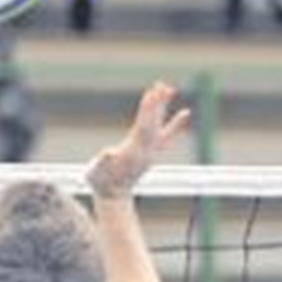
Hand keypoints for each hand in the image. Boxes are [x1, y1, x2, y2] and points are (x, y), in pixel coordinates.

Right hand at [86, 81, 190, 197]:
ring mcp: (150, 151)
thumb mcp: (95, 172)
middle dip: (157, 104)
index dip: (147, 110)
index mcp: (133, 151)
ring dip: (164, 107)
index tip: (152, 93)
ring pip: (160, 125)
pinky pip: (167, 135)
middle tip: (162, 85)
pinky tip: (186, 113)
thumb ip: (101, 163)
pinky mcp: (151, 152)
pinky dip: (176, 124)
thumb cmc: (101, 182)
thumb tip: (106, 154)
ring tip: (170, 89)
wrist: (113, 196)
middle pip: (154, 122)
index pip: (144, 125)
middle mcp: (146, 149)